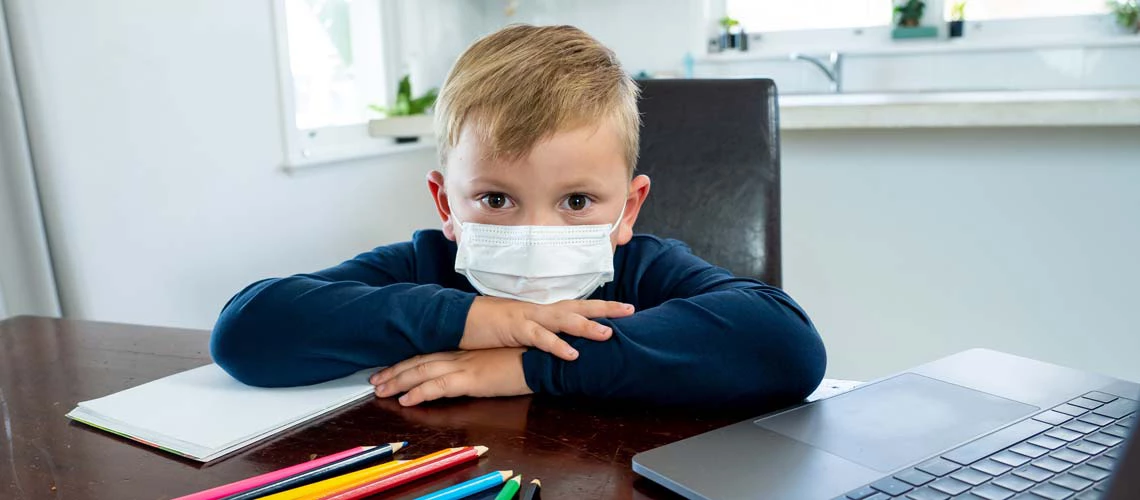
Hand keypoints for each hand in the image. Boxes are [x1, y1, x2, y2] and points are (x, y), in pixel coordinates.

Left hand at [370, 348, 532, 405]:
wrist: (543, 357)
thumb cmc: (527, 357)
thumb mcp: (499, 357)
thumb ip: (482, 362)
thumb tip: (471, 371)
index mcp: (466, 349)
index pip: (429, 353)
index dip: (407, 361)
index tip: (390, 368)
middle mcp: (460, 354)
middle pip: (419, 361)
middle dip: (394, 371)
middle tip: (375, 380)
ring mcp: (464, 365)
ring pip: (422, 371)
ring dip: (398, 382)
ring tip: (380, 391)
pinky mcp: (471, 379)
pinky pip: (438, 386)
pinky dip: (419, 392)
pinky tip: (406, 400)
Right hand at [461, 297, 633, 360]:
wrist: (458, 318)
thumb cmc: (486, 325)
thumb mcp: (517, 329)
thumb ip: (537, 333)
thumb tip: (555, 342)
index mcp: (540, 311)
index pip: (576, 305)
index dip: (599, 307)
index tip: (623, 308)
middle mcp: (538, 310)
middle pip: (578, 306)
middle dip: (605, 309)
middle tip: (630, 310)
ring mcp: (528, 317)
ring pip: (563, 320)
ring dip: (586, 326)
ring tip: (609, 334)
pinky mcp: (514, 329)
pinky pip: (540, 338)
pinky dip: (557, 346)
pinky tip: (573, 354)